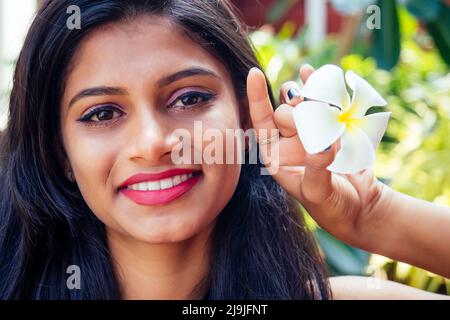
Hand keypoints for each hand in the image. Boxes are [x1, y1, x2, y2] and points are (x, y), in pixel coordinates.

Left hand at [246, 65, 389, 248]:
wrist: (361, 208)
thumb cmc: (332, 206)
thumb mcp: (319, 192)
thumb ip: (318, 168)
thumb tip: (324, 144)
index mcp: (277, 157)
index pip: (261, 124)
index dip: (257, 99)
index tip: (254, 73)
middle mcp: (289, 142)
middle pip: (283, 111)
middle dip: (295, 109)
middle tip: (315, 121)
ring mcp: (310, 133)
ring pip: (300, 103)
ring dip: (306, 95)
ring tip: (319, 98)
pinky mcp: (330, 128)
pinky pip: (321, 102)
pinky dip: (318, 87)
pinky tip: (312, 71)